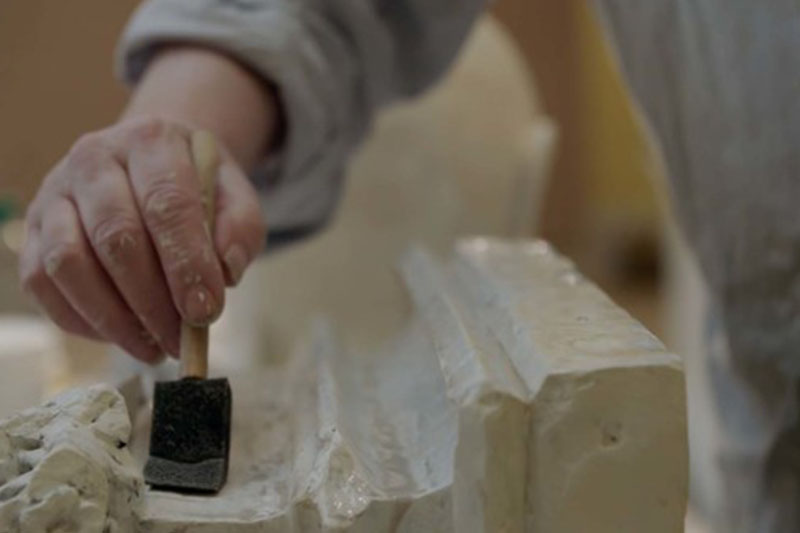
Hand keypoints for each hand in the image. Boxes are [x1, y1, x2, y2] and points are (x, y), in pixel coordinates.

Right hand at [19, 117, 265, 362]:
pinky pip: (42, 283)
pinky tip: (122, 335)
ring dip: (114, 318)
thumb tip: (225, 272)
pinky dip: (80, 320)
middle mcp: (93, 159)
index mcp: (151, 141)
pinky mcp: (32, 232)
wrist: (150, 164)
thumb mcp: (234, 195)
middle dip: (153, 300)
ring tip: (153, 346)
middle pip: (116, 236)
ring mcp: (55, 195)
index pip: (166, 203)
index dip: (186, 262)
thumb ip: (241, 228)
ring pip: (68, 262)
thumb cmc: (196, 187)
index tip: (205, 312)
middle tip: (182, 339)